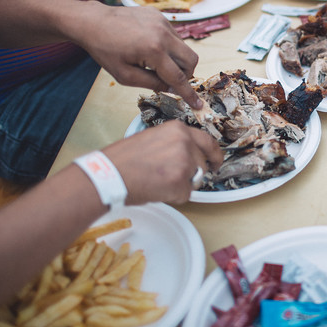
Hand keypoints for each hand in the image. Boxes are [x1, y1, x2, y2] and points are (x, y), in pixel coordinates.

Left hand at [76, 5, 202, 108]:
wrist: (93, 22)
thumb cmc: (105, 50)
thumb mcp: (125, 75)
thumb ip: (151, 83)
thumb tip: (171, 88)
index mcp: (153, 51)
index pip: (178, 77)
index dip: (188, 94)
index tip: (198, 105)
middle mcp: (163, 34)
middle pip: (191, 60)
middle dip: (185, 74)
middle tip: (169, 79)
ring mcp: (163, 22)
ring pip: (184, 47)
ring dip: (176, 59)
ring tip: (154, 62)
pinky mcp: (159, 15)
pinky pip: (173, 35)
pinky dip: (168, 46)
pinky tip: (149, 46)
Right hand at [102, 121, 223, 204]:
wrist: (109, 174)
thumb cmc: (124, 159)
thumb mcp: (153, 138)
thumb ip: (174, 143)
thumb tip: (188, 154)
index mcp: (178, 129)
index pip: (207, 141)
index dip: (214, 154)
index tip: (216, 161)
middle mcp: (185, 142)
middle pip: (203, 163)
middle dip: (194, 172)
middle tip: (180, 179)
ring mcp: (185, 162)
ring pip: (195, 179)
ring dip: (181, 184)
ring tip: (158, 181)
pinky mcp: (181, 182)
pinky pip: (186, 194)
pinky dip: (174, 196)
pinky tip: (156, 189)